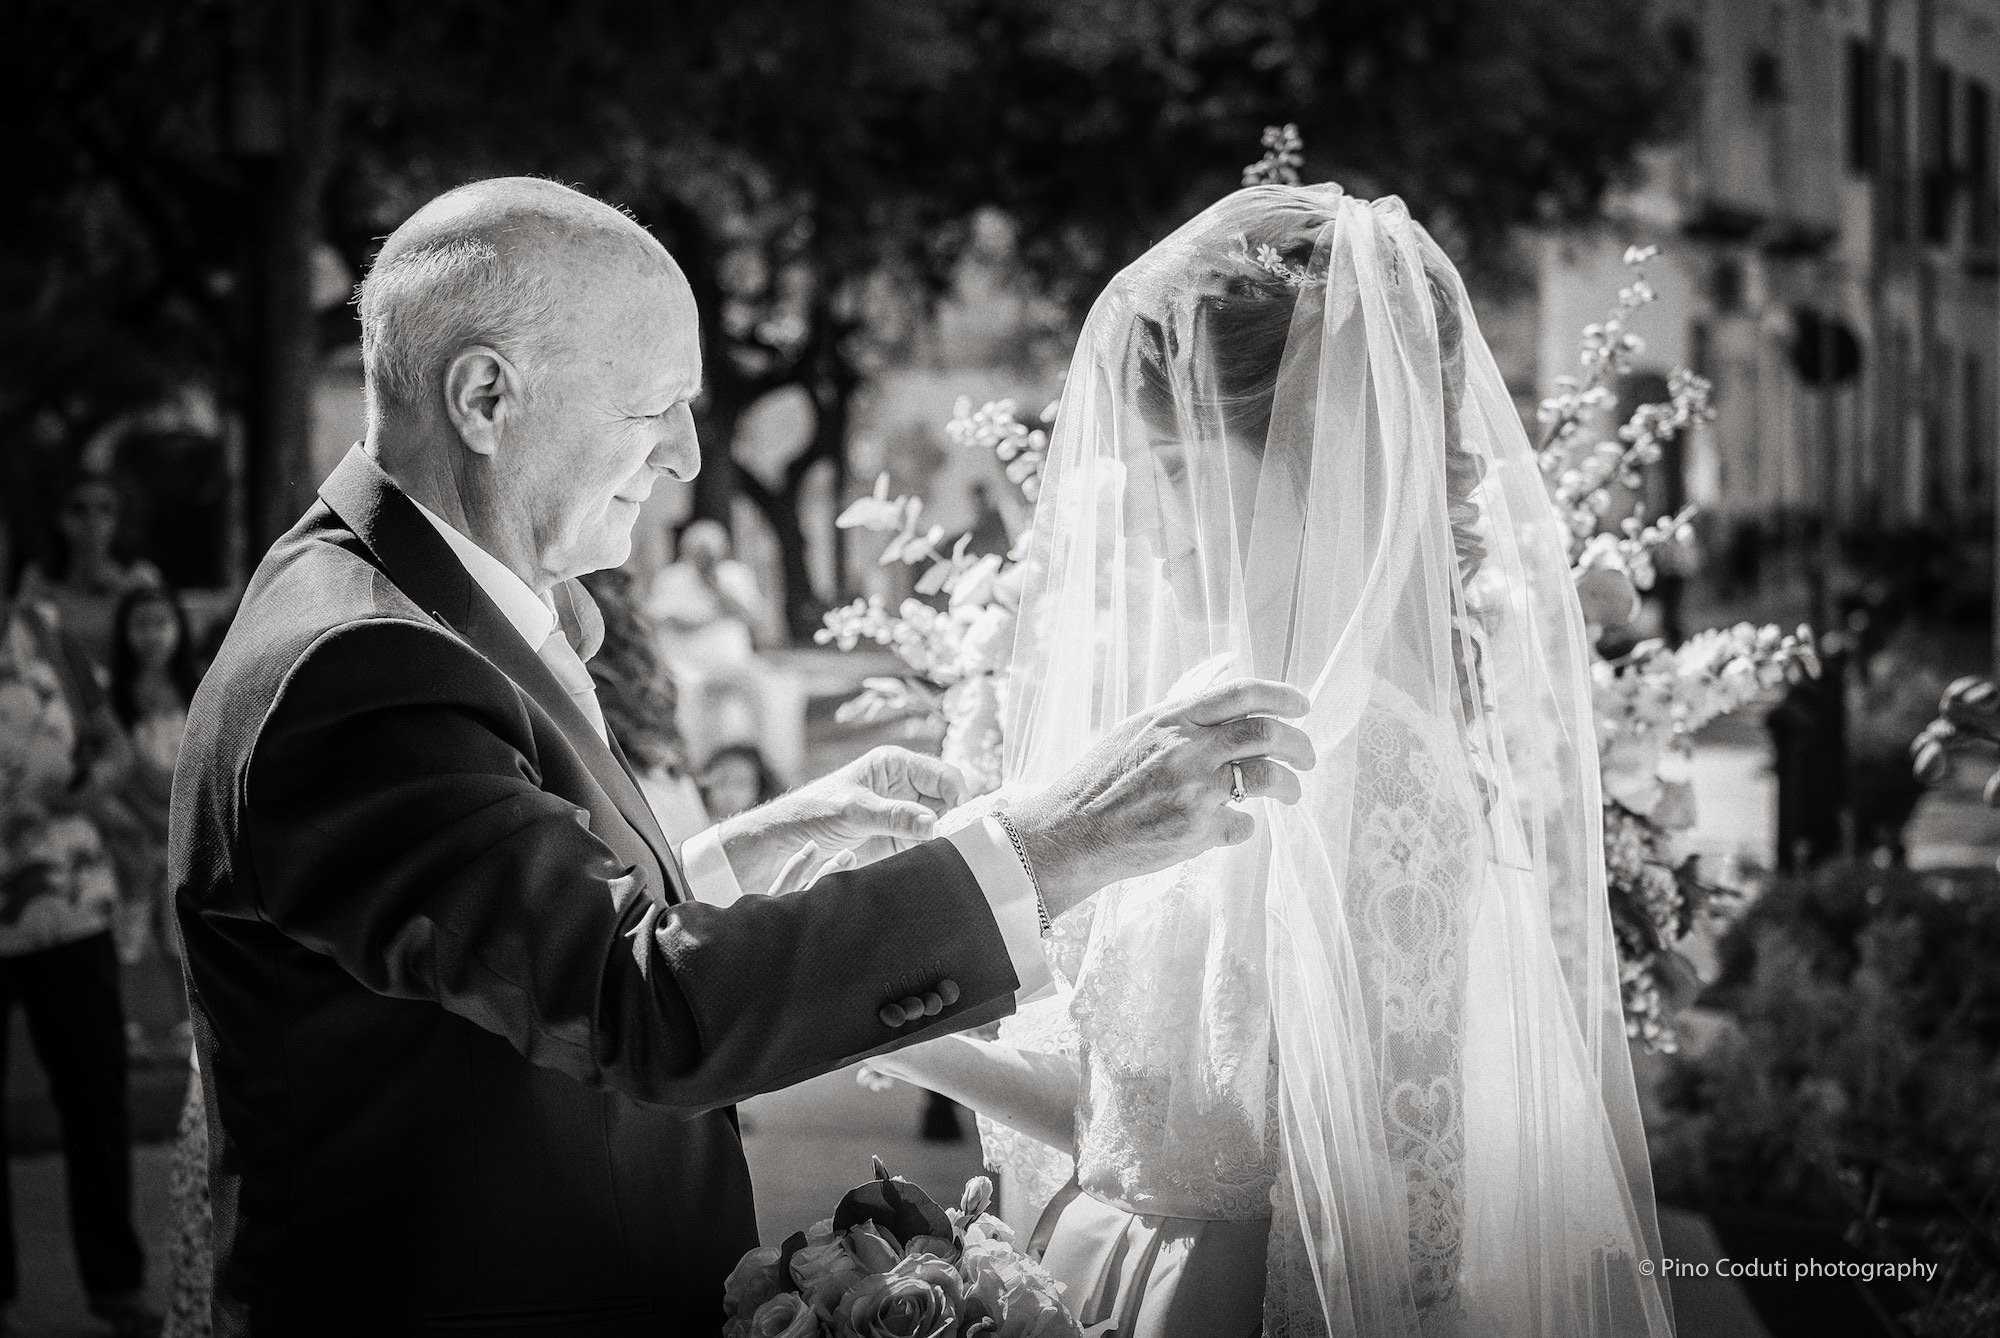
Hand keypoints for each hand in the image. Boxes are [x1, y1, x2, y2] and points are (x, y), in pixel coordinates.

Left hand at [715, 746, 968, 896]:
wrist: (786, 842)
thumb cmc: (814, 812)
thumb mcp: (853, 810)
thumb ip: (894, 816)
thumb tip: (934, 824)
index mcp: (897, 765)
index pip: (944, 775)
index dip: (957, 795)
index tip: (956, 821)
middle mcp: (907, 787)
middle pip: (949, 801)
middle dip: (954, 820)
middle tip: (950, 843)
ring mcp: (905, 815)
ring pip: (942, 826)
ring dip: (944, 841)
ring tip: (939, 856)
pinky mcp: (900, 840)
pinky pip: (927, 846)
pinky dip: (931, 855)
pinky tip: (929, 864)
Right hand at [1008, 677, 1314, 917]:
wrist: (1071, 833)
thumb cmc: (1099, 780)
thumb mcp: (1136, 728)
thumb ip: (1182, 707)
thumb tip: (1224, 669)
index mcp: (1172, 718)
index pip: (1242, 693)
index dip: (1282, 696)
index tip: (1302, 706)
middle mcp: (1187, 749)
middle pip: (1267, 734)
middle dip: (1299, 745)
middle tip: (1307, 757)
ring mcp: (1195, 791)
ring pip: (1268, 778)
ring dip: (1289, 786)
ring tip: (1290, 792)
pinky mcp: (1198, 831)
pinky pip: (1243, 825)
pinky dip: (1243, 825)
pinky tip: (1229, 826)